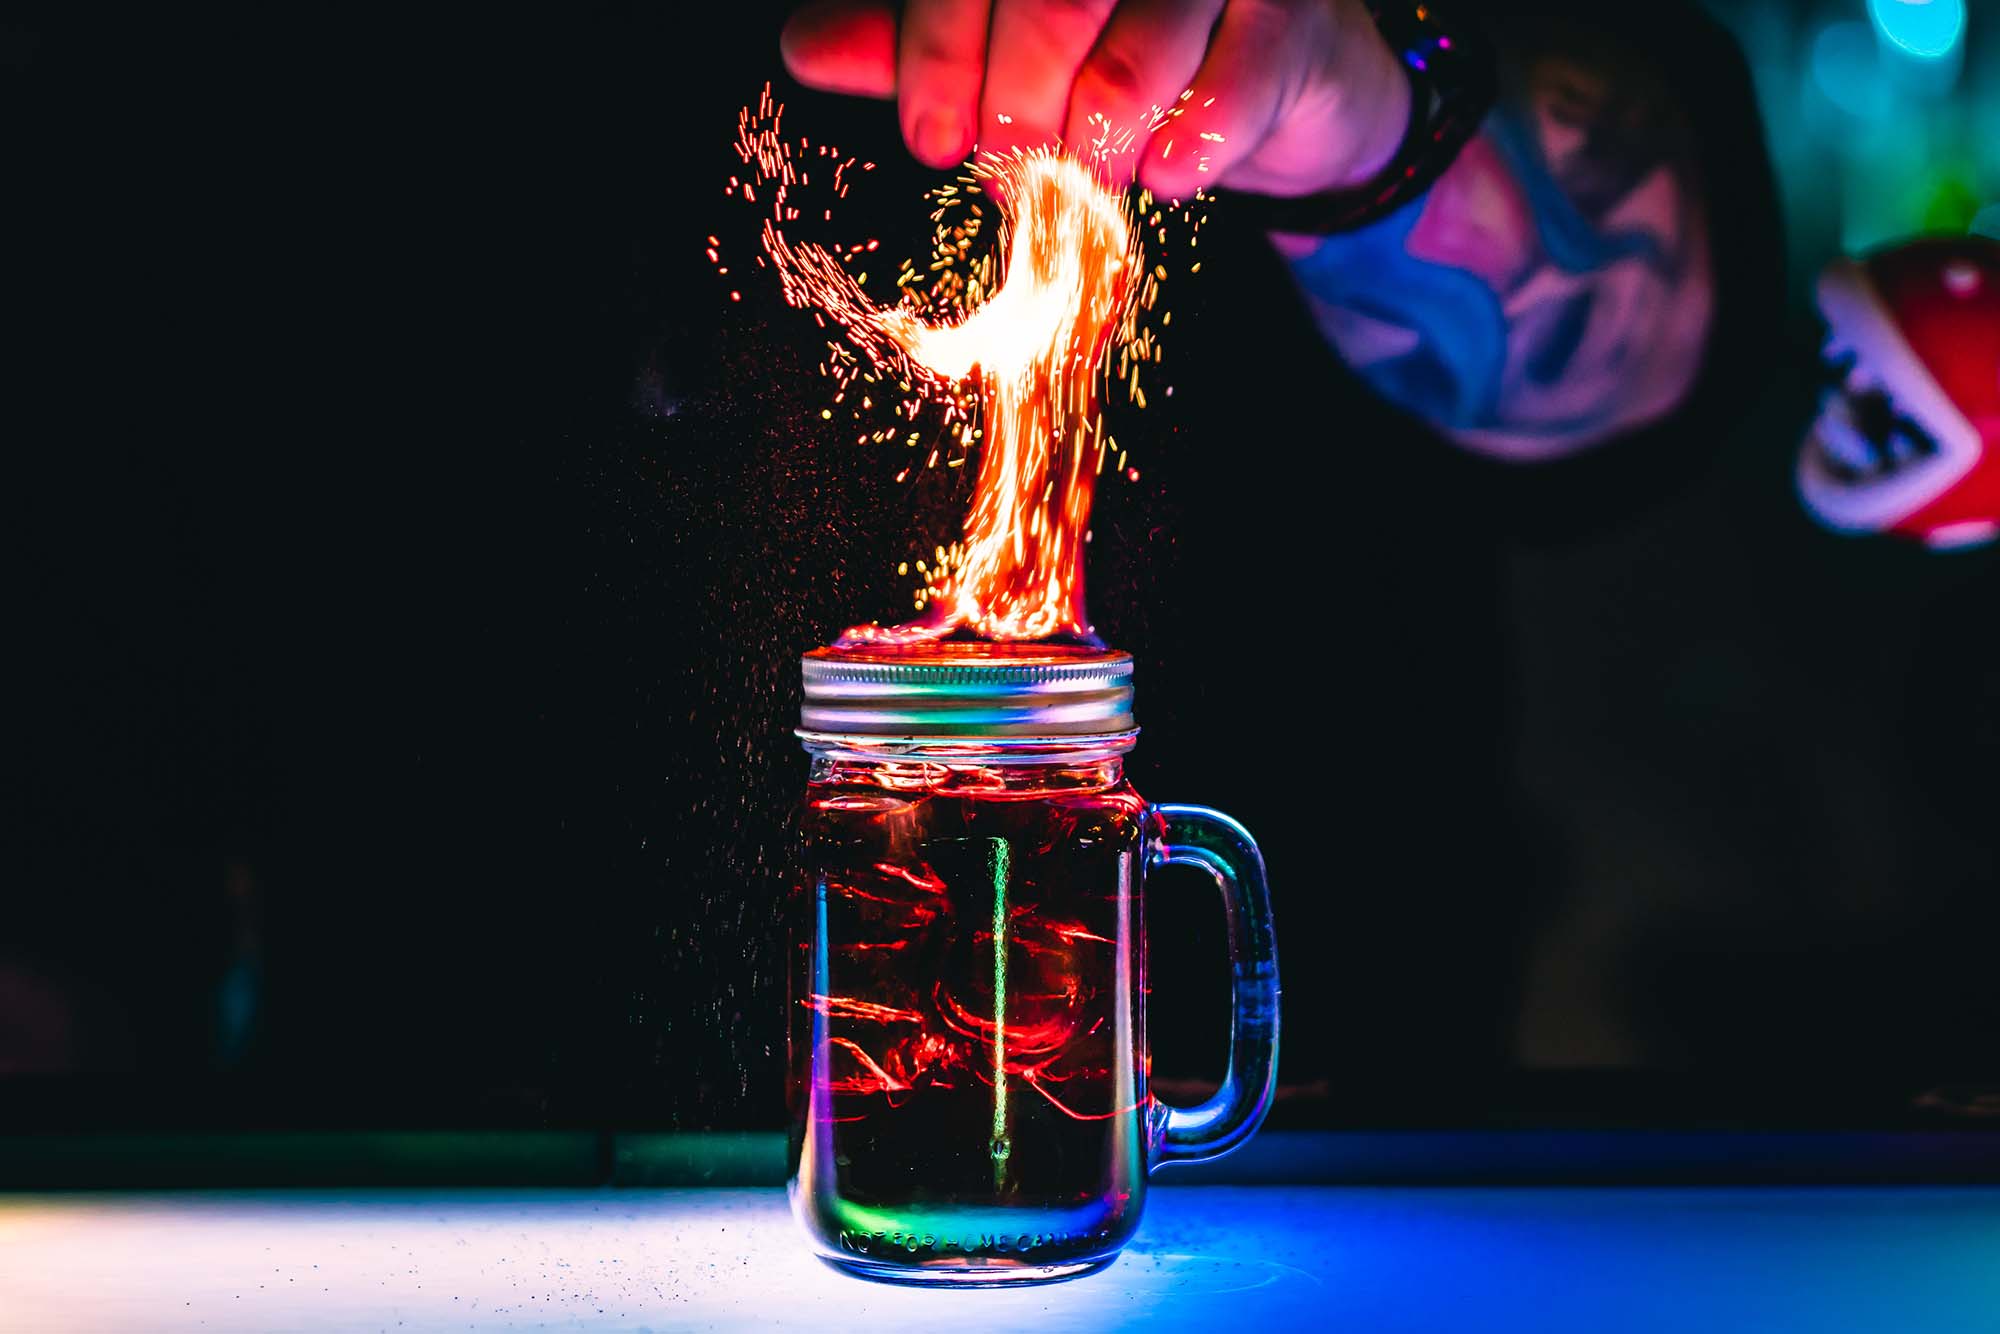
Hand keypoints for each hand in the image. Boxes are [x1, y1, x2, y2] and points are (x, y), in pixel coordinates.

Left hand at [780, 0, 1411, 200]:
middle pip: (1052, 1)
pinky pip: (1235, 82)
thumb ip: (914, 44)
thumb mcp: (1004, 51)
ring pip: (1136, 53)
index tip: (931, 142)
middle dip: (1018, 106)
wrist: (1281, 76)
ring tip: (1094, 177)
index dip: (936, 54)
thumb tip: (807, 49)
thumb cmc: (1127, 53)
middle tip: (1013, 170)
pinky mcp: (1292, 13)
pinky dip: (1191, 146)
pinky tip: (1166, 177)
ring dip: (1099, 141)